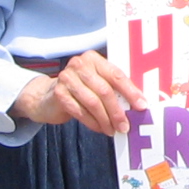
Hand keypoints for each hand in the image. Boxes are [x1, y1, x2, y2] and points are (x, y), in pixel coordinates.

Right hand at [10, 51, 145, 136]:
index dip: (131, 91)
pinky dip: (92, 123)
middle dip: (117, 111)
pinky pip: (80, 111)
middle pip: (105, 90)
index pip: (116, 75)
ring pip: (93, 102)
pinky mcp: (58, 93)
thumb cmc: (82, 89)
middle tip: (125, 126)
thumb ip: (114, 88)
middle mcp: (80, 64)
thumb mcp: (97, 82)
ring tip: (113, 130)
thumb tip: (138, 104)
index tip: (141, 106)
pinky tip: (100, 129)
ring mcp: (67, 77)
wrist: (47, 96)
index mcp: (94, 58)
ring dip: (106, 120)